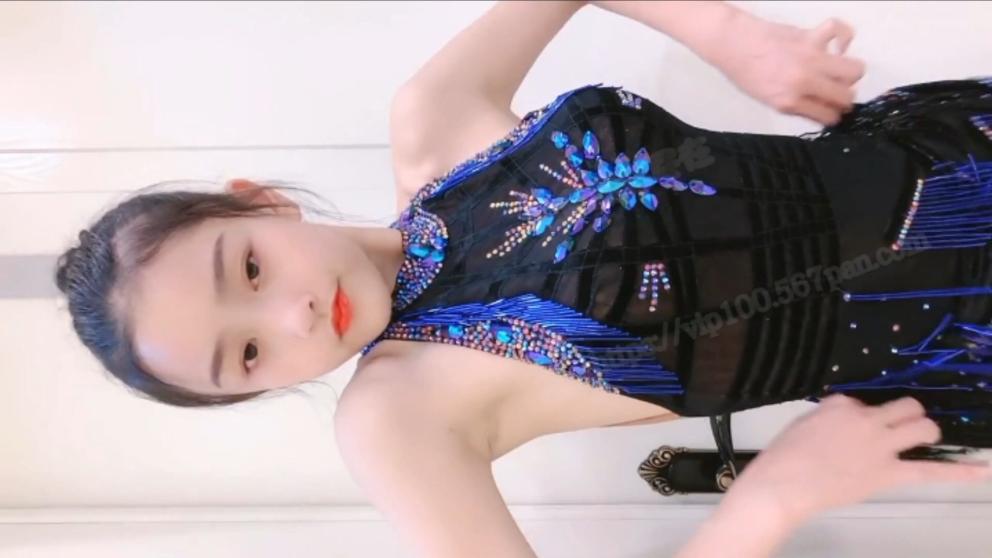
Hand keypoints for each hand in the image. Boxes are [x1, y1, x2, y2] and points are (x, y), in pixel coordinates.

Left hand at [713, 15, 866, 125]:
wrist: (732, 43)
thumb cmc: (745, 73)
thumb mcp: (767, 100)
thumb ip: (795, 107)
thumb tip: (821, 111)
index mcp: (789, 102)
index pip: (828, 117)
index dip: (834, 116)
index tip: (833, 112)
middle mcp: (804, 82)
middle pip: (846, 96)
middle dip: (845, 99)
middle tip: (837, 94)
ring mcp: (811, 58)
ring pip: (854, 69)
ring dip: (850, 74)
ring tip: (838, 73)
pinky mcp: (811, 36)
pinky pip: (841, 31)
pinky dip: (845, 37)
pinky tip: (837, 46)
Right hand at [726, 394, 991, 524]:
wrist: (783, 484)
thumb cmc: (783, 457)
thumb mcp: (802, 423)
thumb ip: (828, 418)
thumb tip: (845, 425)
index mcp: (840, 404)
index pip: (863, 402)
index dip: (862, 415)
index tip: (850, 431)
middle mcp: (867, 418)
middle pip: (904, 406)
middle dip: (908, 414)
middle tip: (901, 428)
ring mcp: (881, 445)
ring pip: (921, 426)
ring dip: (926, 430)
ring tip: (924, 439)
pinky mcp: (888, 473)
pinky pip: (930, 471)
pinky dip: (959, 471)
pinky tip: (981, 469)